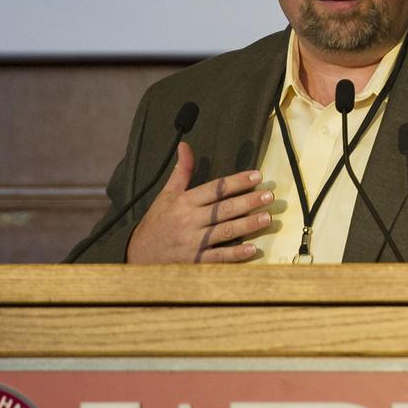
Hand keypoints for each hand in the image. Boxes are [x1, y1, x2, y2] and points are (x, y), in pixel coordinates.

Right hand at [127, 142, 271, 262]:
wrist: (138, 254)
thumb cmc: (157, 221)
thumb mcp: (166, 194)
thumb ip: (181, 172)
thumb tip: (185, 145)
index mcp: (184, 202)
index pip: (215, 188)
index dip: (237, 181)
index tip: (256, 175)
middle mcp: (189, 220)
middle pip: (223, 209)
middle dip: (248, 201)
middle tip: (269, 195)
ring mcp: (192, 242)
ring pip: (224, 232)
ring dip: (247, 225)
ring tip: (267, 218)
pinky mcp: (195, 262)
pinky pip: (218, 258)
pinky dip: (235, 254)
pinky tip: (252, 249)